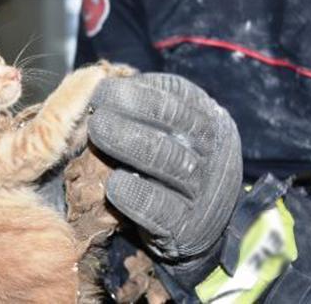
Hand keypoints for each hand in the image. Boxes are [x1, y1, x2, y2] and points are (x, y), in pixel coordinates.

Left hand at [88, 73, 241, 279]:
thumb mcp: (172, 134)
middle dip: (133, 107)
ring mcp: (205, 190)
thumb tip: (96, 81)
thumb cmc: (171, 169)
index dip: (139, 88)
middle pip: (177, 121)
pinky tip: (113, 184)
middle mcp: (214, 151)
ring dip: (130, 142)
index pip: (178, 94)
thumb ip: (145, 110)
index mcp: (209, 120)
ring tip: (97, 130)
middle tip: (96, 106)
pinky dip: (136, 195)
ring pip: (171, 160)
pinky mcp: (188, 228)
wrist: (197, 230)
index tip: (101, 87)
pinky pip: (163, 209)